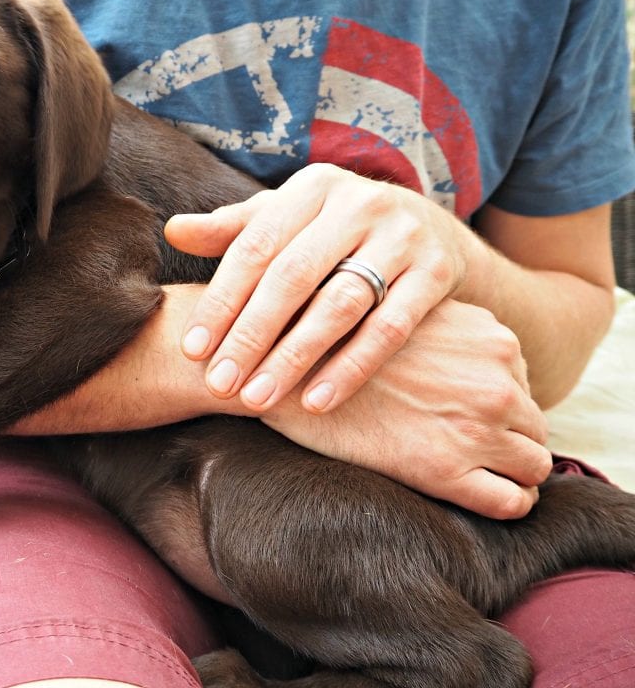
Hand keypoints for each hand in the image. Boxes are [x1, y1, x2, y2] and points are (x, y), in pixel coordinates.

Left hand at [166, 163, 481, 414]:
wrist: (430, 230)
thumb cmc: (333, 232)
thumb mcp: (288, 220)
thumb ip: (234, 230)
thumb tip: (172, 230)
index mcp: (313, 186)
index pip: (255, 247)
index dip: (221, 300)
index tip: (192, 349)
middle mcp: (359, 203)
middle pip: (293, 276)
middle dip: (250, 335)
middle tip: (219, 385)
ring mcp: (403, 237)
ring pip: (339, 305)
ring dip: (294, 358)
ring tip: (257, 400)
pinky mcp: (436, 273)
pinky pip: (390, 329)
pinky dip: (351, 368)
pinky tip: (315, 402)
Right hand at [259, 299, 551, 518]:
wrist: (280, 370)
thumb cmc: (331, 338)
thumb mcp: (405, 312)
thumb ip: (448, 329)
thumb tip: (463, 351)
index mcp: (491, 338)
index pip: (520, 381)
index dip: (493, 401)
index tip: (460, 412)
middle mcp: (496, 381)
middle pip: (533, 423)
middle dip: (505, 437)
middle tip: (460, 444)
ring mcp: (477, 428)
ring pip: (535, 465)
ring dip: (507, 471)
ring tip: (466, 472)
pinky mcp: (448, 471)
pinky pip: (513, 503)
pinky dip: (502, 503)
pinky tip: (467, 495)